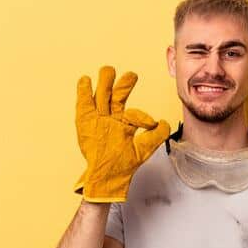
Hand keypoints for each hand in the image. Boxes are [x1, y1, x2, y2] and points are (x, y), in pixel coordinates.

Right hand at [73, 65, 169, 201]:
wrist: (106, 178)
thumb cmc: (123, 165)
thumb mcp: (143, 150)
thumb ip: (156, 136)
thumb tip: (164, 122)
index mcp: (123, 123)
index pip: (133, 113)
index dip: (141, 117)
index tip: (150, 123)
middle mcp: (110, 119)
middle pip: (115, 97)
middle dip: (122, 85)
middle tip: (131, 74)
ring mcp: (97, 120)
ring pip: (100, 97)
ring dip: (104, 84)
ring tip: (108, 70)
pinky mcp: (85, 123)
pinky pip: (83, 105)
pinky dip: (83, 93)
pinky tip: (85, 81)